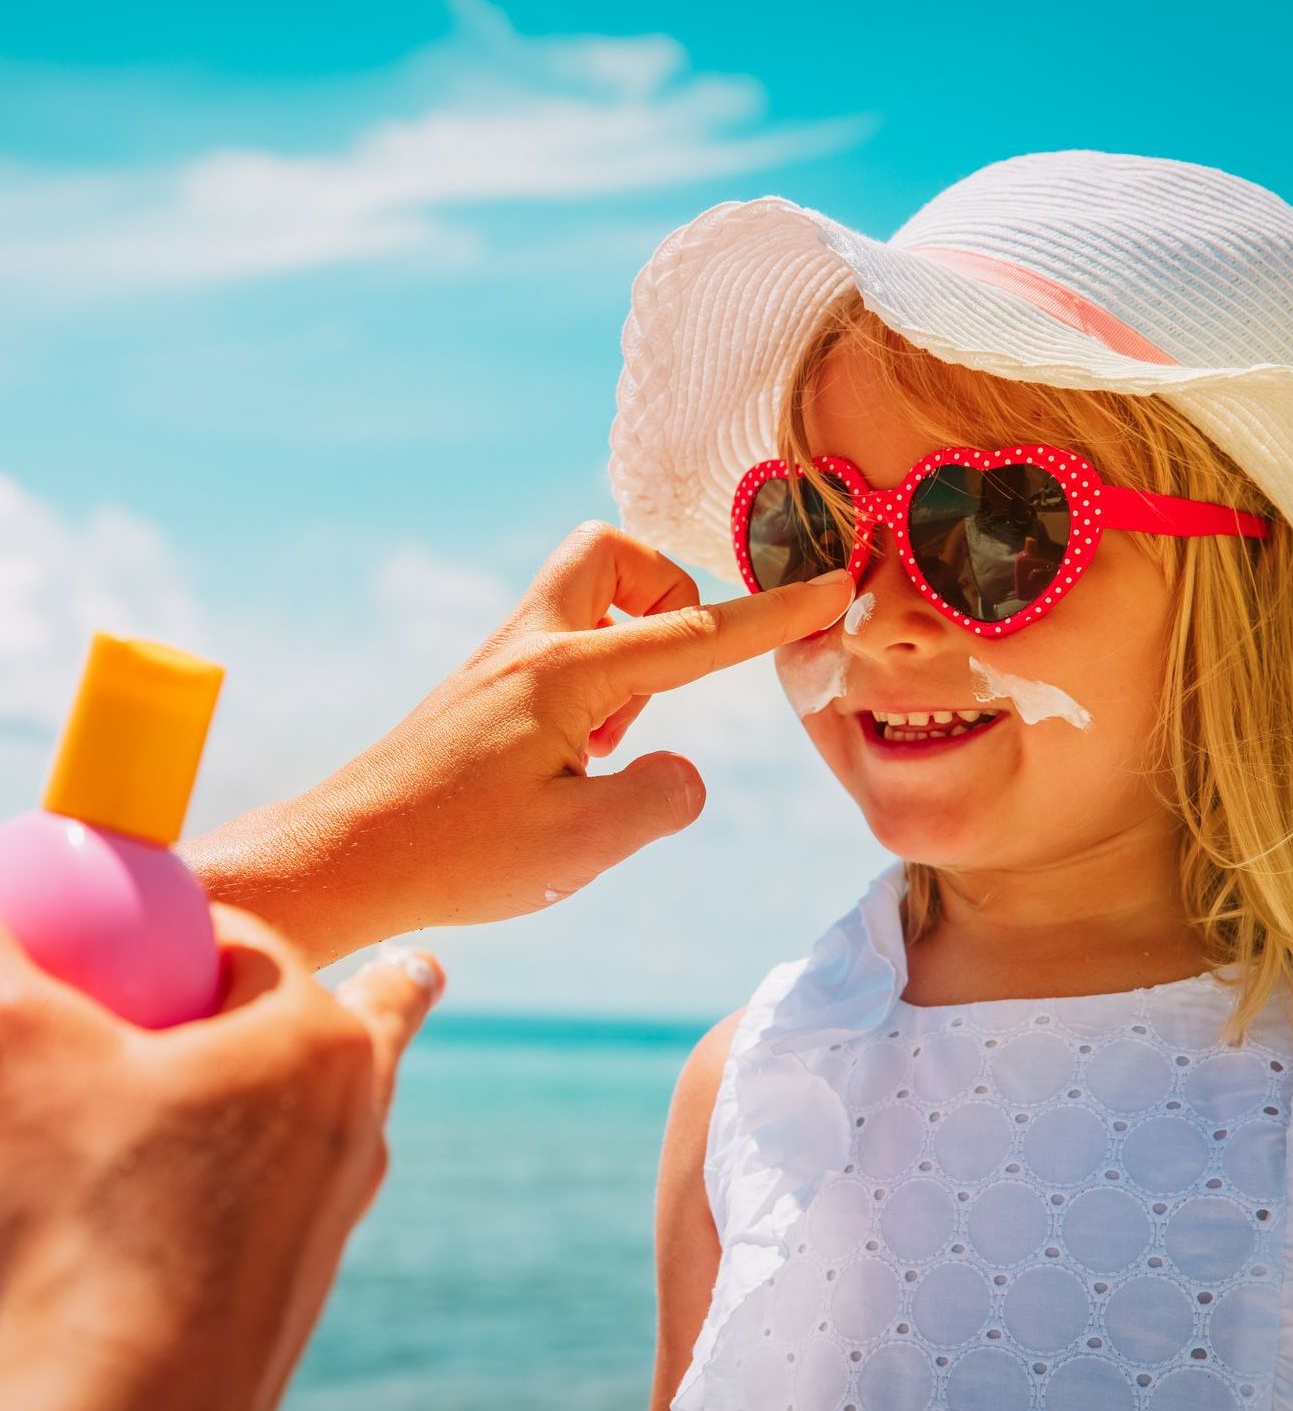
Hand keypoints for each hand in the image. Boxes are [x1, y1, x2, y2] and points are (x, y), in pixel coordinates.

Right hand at [0, 908, 442, 1410]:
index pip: (251, 945)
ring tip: (397, 1032)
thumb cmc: (72, 1234)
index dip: (184, 930)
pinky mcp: (291, 1289)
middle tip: (418, 965)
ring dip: (350, 1070)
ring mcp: (331, 1210)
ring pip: (347, 1109)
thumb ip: (10, 956)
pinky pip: (304, 1190)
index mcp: (315, 1042)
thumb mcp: (16, 1053)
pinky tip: (264, 1173)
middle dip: (373, 986)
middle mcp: (351, 1120)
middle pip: (357, 1022)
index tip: (144, 938)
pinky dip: (286, 1161)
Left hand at [182, 522, 852, 964]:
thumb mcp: (583, 843)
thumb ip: (661, 798)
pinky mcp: (482, 689)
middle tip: (664, 676)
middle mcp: (531, 647)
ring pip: (583, 596)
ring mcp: (499, 663)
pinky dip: (592, 681)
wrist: (341, 858)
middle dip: (665, 591)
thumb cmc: (456, 854)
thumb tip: (684, 772)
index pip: (697, 634)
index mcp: (567, 672)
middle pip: (612, 552)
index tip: (835, 584)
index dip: (776, 613)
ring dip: (628, 647)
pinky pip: (558, 644)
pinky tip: (570, 761)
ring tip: (609, 745)